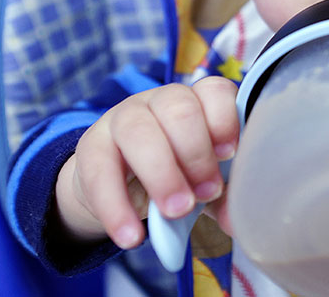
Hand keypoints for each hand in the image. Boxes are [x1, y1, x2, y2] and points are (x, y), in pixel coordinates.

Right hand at [54, 76, 239, 248]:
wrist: (118, 188)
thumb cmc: (176, 176)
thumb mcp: (202, 184)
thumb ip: (223, 198)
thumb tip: (237, 222)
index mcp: (196, 102)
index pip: (213, 91)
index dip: (223, 120)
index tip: (229, 154)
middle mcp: (160, 101)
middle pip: (178, 108)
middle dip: (196, 153)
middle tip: (207, 193)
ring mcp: (122, 117)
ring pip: (137, 130)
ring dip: (161, 174)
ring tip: (176, 211)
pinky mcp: (91, 146)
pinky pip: (99, 172)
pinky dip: (117, 208)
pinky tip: (132, 237)